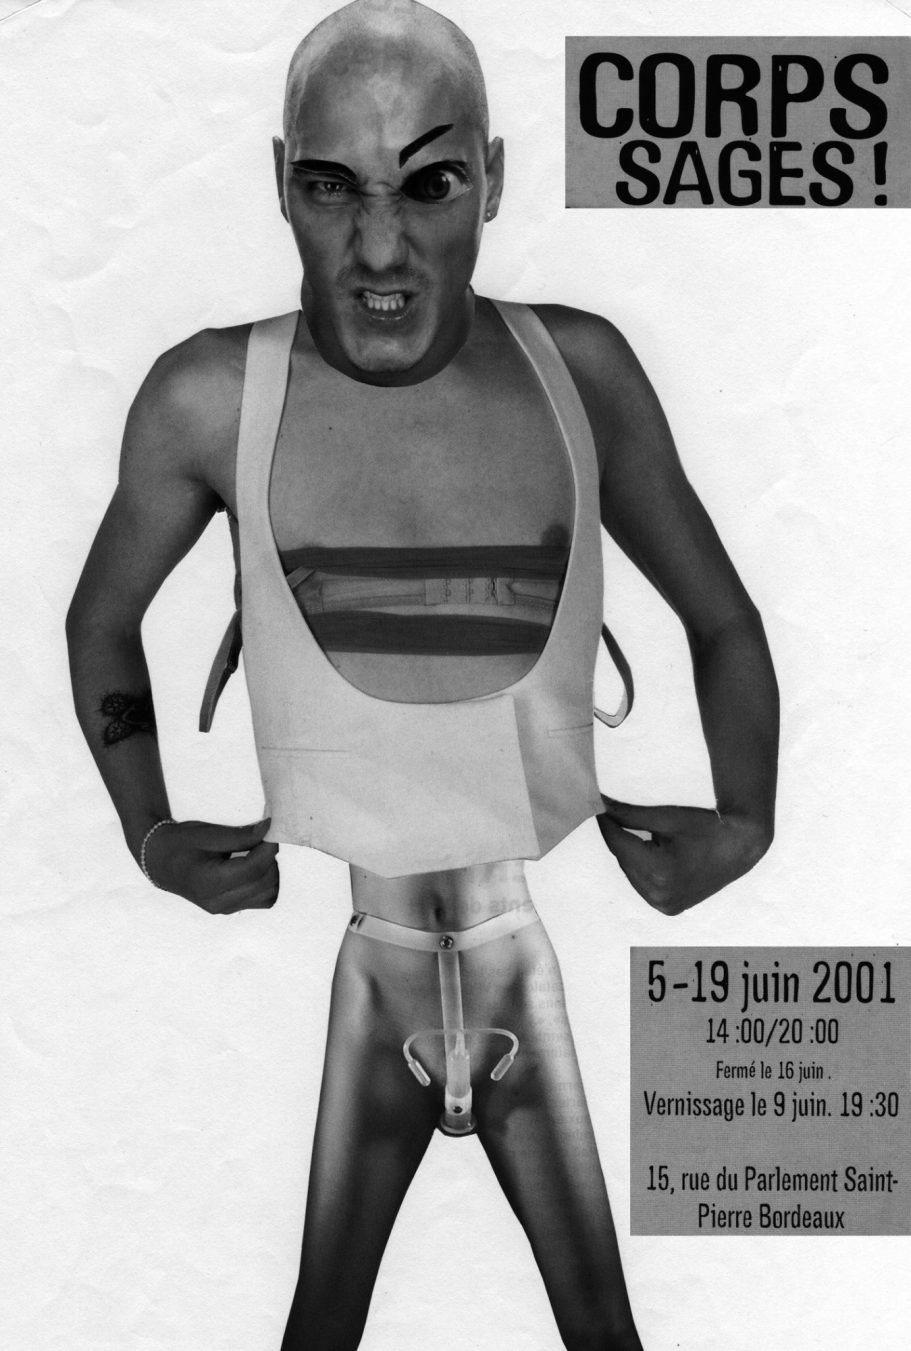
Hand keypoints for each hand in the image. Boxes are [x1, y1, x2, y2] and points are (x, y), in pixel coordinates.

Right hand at [143, 817, 279, 913]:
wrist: (160, 862)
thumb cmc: (181, 844)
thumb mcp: (207, 834)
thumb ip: (240, 835)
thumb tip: (269, 829)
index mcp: (209, 883)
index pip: (254, 869)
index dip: (269, 848)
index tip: (272, 830)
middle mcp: (219, 902)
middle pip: (264, 882)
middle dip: (270, 858)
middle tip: (261, 838)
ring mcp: (225, 909)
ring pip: (269, 894)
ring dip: (270, 871)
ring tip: (255, 853)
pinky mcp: (231, 909)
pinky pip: (263, 900)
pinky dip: (266, 883)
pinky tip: (254, 867)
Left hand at [597, 797, 770, 915]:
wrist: (740, 845)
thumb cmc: (706, 826)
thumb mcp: (666, 818)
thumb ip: (630, 815)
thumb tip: (603, 806)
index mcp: (659, 872)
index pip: (619, 845)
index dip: (607, 825)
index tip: (599, 810)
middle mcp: (660, 895)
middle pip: (624, 860)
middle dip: (618, 839)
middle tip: (612, 817)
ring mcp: (666, 905)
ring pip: (632, 874)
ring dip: (628, 855)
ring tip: (631, 833)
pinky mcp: (671, 908)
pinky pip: (645, 886)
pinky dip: (641, 870)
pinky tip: (645, 853)